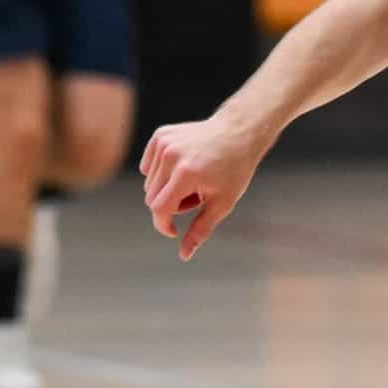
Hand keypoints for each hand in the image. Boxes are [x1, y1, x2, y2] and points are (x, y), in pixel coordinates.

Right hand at [140, 114, 264, 259]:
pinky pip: (149, 166)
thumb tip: (184, 255)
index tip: (174, 232)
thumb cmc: (235, 171)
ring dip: (167, 190)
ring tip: (193, 182)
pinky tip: (183, 167)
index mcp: (186, 173)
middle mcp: (170, 156)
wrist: (239, 132)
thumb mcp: (223, 203)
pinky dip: (161, 173)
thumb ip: (201, 229)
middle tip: (197, 198)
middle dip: (171, 205)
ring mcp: (163, 143)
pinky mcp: (160, 135)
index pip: (159, 208)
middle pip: (152, 197)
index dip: (164, 225)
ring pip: (149, 184)